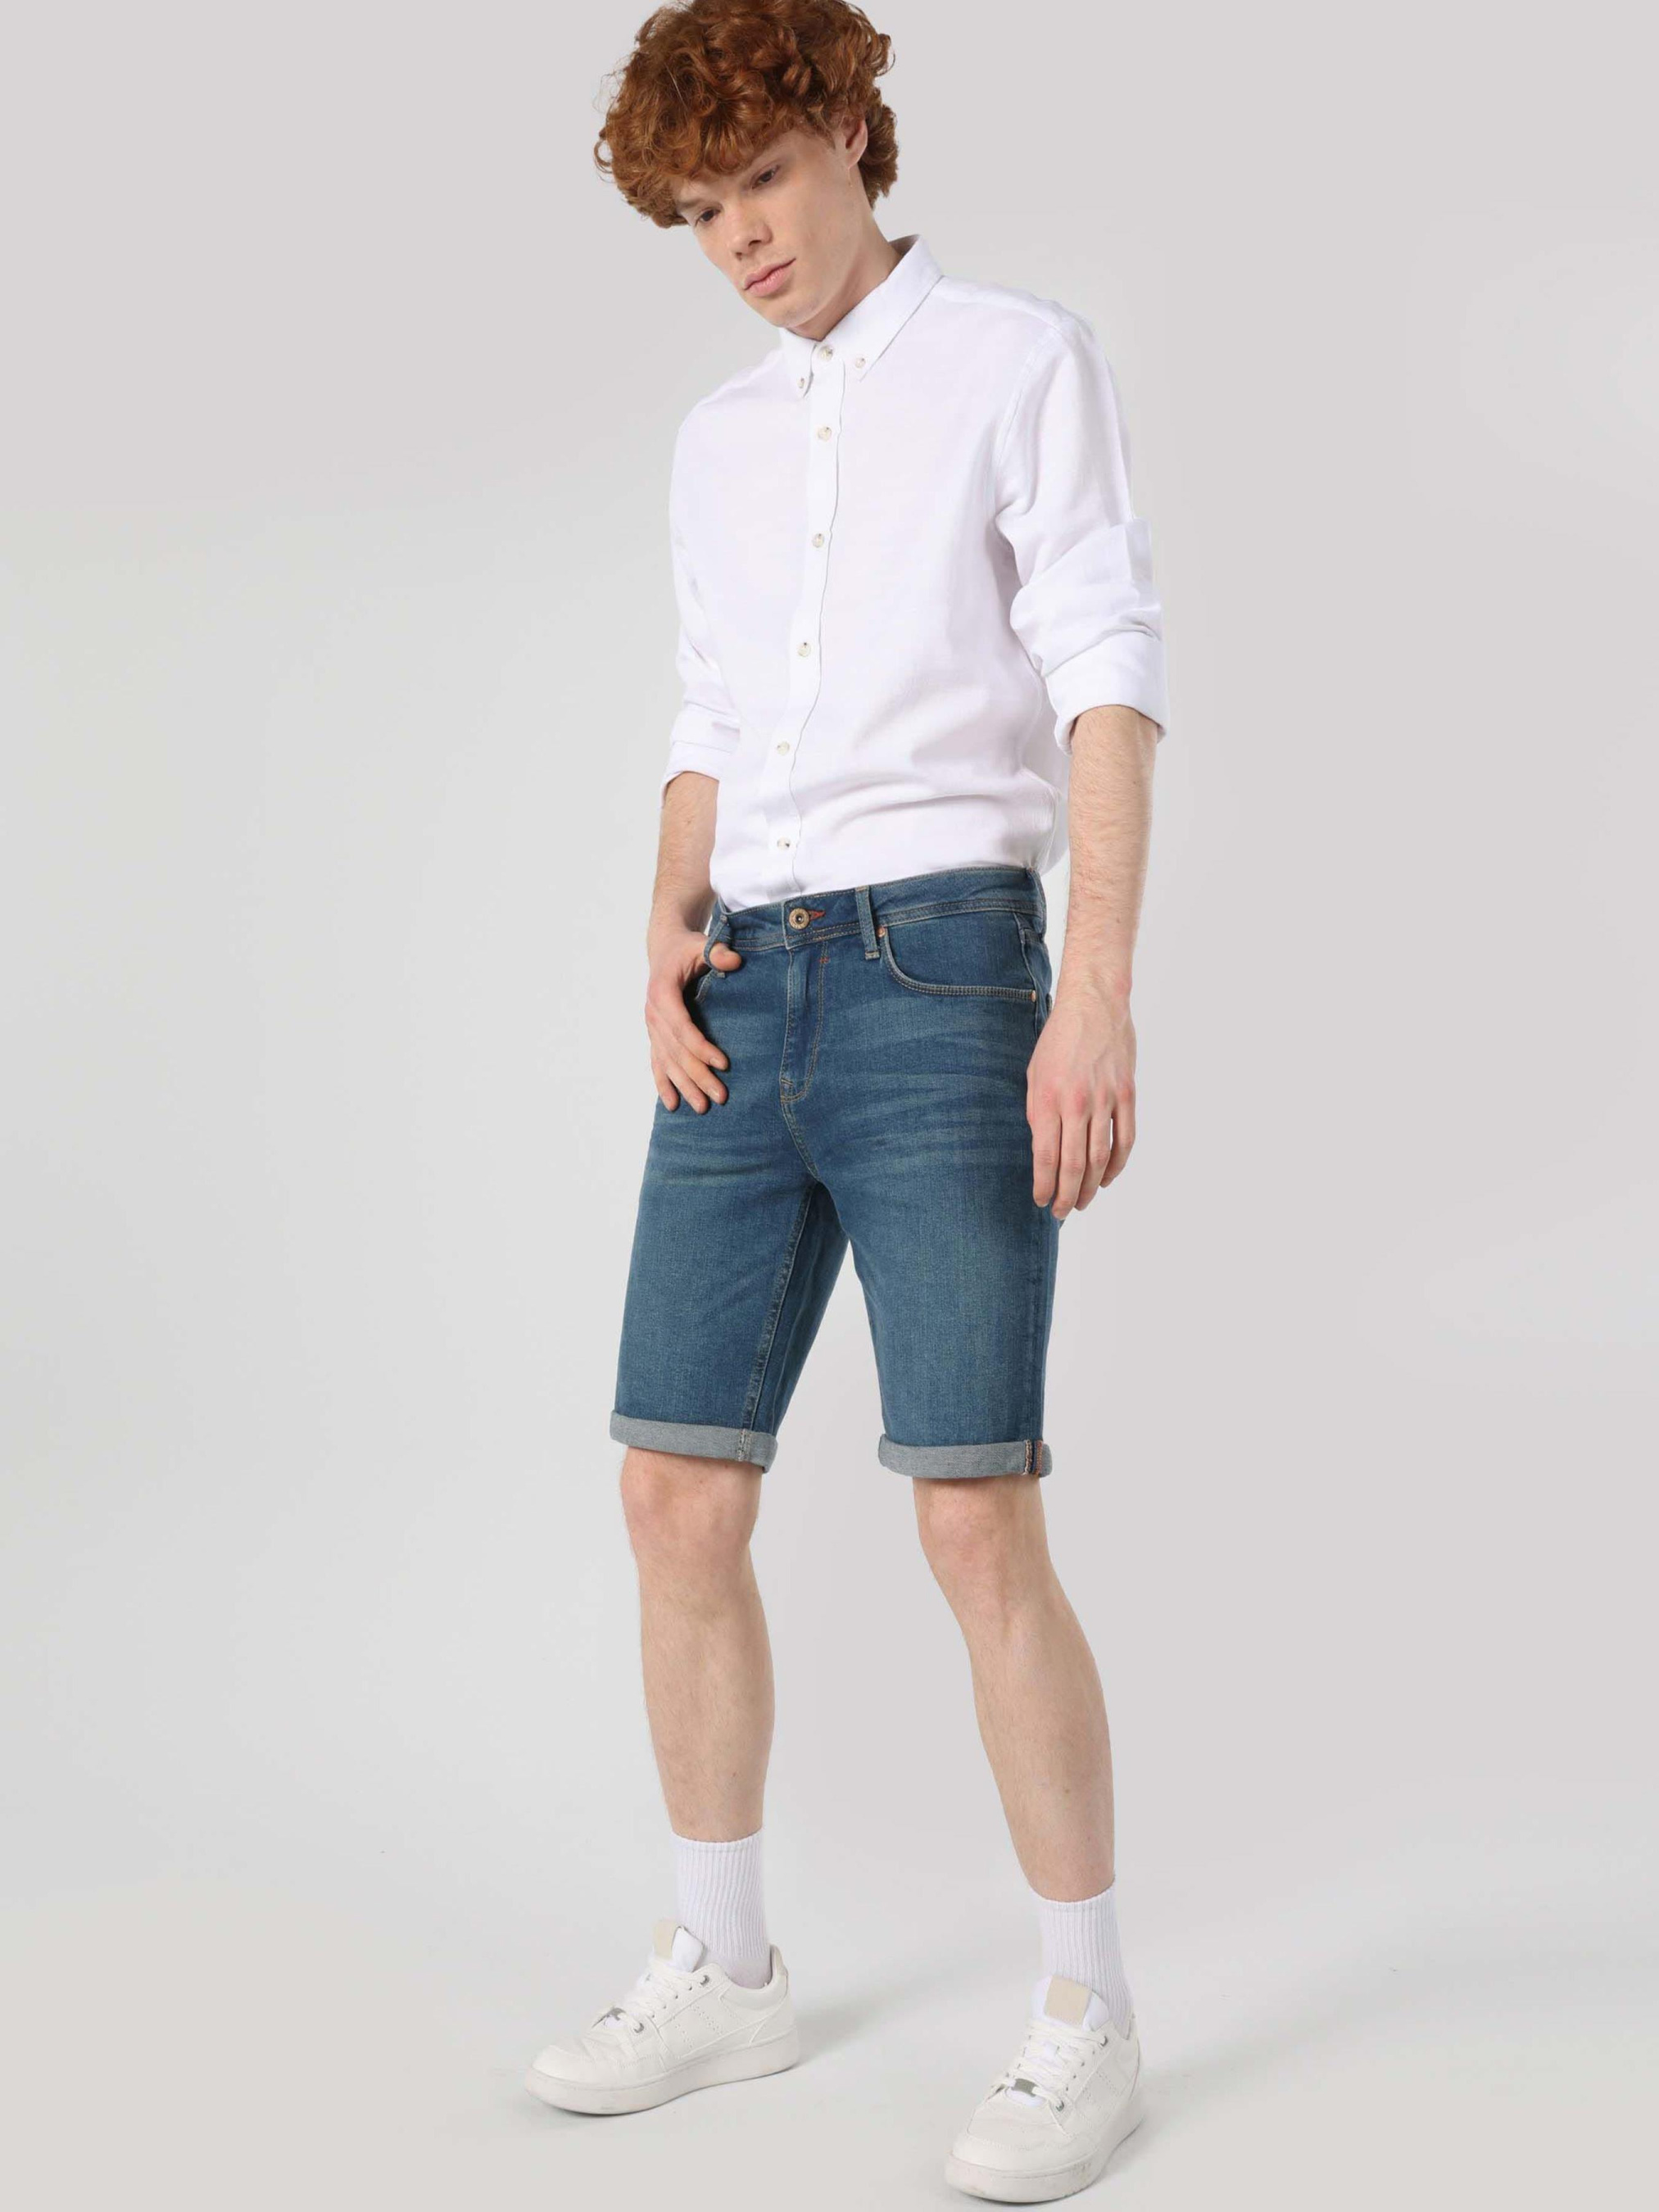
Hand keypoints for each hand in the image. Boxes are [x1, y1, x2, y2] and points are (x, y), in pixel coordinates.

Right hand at [645, 929, 743, 1109]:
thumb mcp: (700, 944)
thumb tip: (734, 960)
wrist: (664, 949)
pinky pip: (657, 1062)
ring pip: (667, 1062)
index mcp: (662, 993)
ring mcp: (652, 1027)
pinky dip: (663, 1084)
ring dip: (684, 1086)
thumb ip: (716, 951)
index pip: (682, 1027)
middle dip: (697, 1076)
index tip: (724, 1064)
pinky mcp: (655, 1035)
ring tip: (702, 1108)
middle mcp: (653, 1014)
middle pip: (676, 1052)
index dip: (702, 1047)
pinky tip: (672, 1105)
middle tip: (720, 1097)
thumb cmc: (686, 948)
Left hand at [1026, 981, 1136, 1216]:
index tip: (1041, 1201)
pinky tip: (1106, 1179)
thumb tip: (1043, 1152)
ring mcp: (1105, 1099)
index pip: (1046, 1156)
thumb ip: (1038, 1113)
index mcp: (1047, 1097)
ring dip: (1091, 1187)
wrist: (1094, 1004)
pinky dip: (1117, 1165)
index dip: (1044, 1185)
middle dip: (1066, 1195)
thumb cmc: (1058, 1040)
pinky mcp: (1127, 1095)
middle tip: (1062, 1213)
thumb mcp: (1034, 1074)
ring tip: (1082, 1202)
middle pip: (1073, 1164)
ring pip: (1100, 1158)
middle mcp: (1077, 1102)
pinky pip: (1124, 1139)